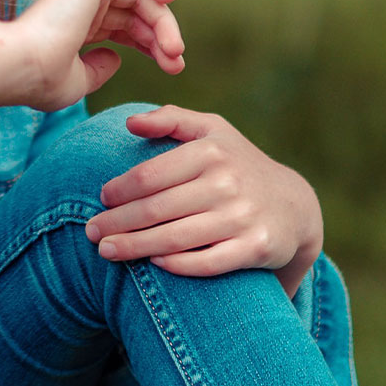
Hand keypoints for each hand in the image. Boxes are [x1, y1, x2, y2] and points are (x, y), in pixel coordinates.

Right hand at [13, 0, 184, 111]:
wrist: (22, 66)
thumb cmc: (41, 80)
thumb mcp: (77, 82)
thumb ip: (97, 70)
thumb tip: (116, 57)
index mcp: (77, 27)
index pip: (124, 27)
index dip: (151, 45)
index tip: (171, 68)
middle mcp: (82, 5)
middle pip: (137, 11)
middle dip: (162, 35)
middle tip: (176, 61)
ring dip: (162, 18)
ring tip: (174, 48)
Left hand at [84, 105, 322, 296]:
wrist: (294, 205)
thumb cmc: (237, 164)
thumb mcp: (211, 130)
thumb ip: (171, 120)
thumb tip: (130, 123)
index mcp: (210, 151)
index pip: (151, 175)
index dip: (120, 190)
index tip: (101, 199)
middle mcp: (227, 183)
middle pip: (157, 208)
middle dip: (117, 222)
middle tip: (91, 233)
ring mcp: (242, 217)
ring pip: (176, 237)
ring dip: (135, 247)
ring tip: (107, 251)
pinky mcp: (256, 248)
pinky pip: (208, 261)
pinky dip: (178, 265)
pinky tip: (153, 264)